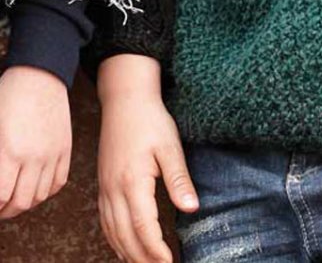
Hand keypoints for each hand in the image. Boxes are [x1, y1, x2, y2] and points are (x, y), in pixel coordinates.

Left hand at [0, 65, 71, 218]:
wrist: (40, 74)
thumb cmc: (9, 96)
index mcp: (10, 152)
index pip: (1, 197)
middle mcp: (34, 157)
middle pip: (21, 202)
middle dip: (6, 211)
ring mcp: (53, 153)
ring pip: (41, 195)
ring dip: (25, 203)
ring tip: (14, 199)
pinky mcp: (65, 147)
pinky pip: (59, 182)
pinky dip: (46, 191)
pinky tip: (36, 187)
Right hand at [97, 54, 198, 262]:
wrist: (125, 100)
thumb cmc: (150, 120)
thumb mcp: (170, 146)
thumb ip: (179, 180)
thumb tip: (192, 208)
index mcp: (132, 182)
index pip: (143, 227)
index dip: (155, 250)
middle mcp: (113, 190)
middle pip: (125, 236)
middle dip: (142, 258)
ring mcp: (105, 188)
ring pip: (112, 232)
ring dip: (127, 252)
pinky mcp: (103, 184)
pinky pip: (105, 221)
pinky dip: (115, 239)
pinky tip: (124, 245)